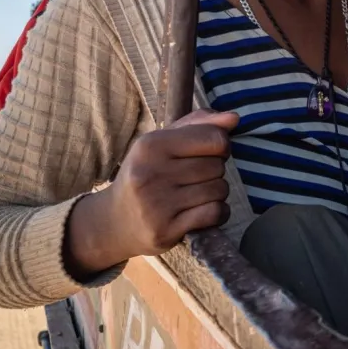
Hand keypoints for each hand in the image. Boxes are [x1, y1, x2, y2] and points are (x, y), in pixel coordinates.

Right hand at [65, 109, 237, 276]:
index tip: (210, 152)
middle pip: (217, 166)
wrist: (112, 221)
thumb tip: (234, 118)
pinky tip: (204, 212)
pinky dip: (218, 212)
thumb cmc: (145, 174)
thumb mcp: (162, 142)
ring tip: (197, 194)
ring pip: (219, 190)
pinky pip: (214, 214)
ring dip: (217, 192)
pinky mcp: (166, 230)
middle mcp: (151, 173)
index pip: (214, 138)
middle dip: (215, 171)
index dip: (221, 145)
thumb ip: (198, 124)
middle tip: (197, 177)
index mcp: (150, 145)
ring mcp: (157, 204)